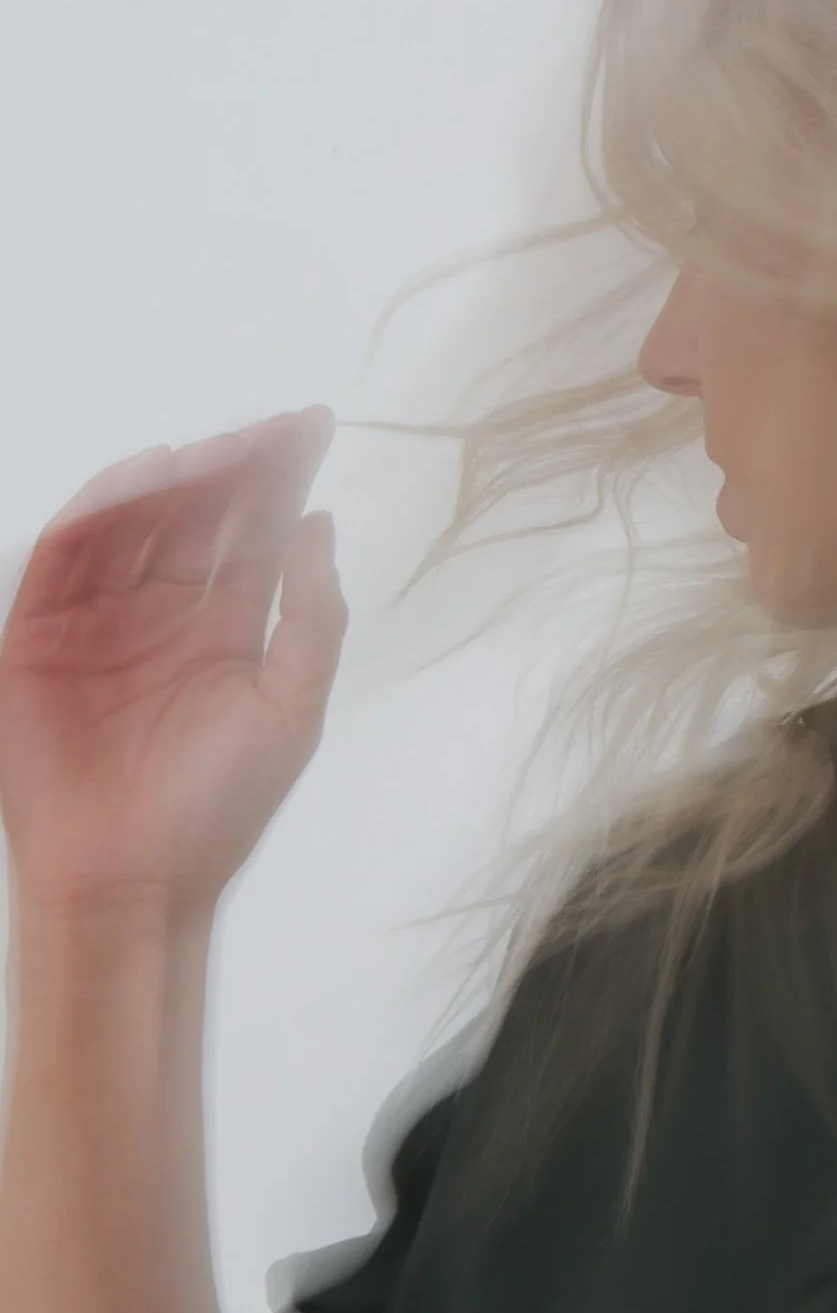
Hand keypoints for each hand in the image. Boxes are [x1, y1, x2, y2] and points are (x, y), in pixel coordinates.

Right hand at [0, 410, 347, 921]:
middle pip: (197, 519)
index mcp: (224, 631)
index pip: (253, 535)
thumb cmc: (216, 813)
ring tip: (216, 451)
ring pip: (134, 525)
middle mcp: (162, 616)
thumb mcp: (290, 712)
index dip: (281, 480)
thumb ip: (311, 617)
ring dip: (172, 480)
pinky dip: (99, 512)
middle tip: (270, 428)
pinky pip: (66, 557)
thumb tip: (321, 523)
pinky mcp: (39, 636)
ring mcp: (99, 622)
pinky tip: (143, 480)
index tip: (314, 427)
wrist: (132, 885)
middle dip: (234, 469)